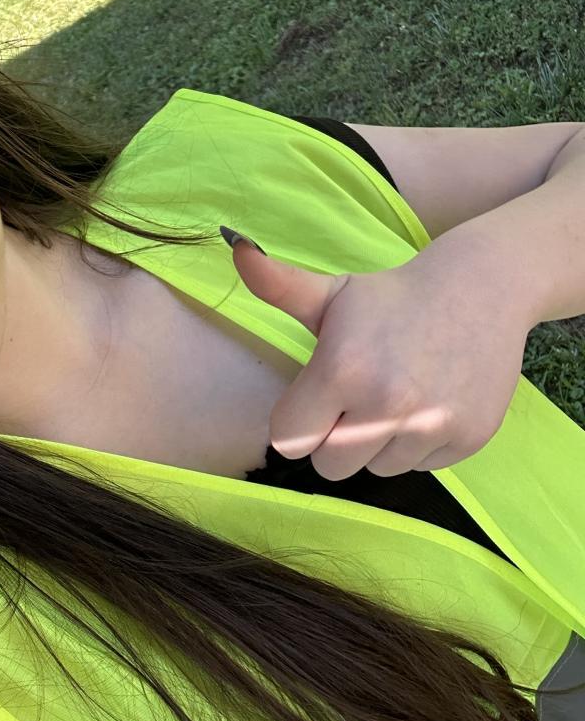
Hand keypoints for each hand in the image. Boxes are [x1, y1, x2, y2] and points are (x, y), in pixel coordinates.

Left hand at [226, 235, 529, 480]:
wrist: (480, 288)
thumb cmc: (391, 297)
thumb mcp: (332, 292)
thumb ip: (278, 285)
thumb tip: (239, 250)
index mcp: (343, 370)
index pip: (290, 441)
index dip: (298, 420)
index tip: (317, 397)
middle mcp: (387, 405)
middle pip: (330, 466)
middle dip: (334, 439)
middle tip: (356, 399)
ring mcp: (431, 425)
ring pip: (378, 470)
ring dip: (379, 443)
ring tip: (397, 395)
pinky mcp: (467, 438)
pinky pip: (421, 466)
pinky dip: (419, 444)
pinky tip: (429, 400)